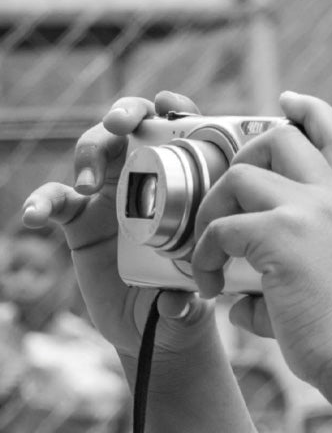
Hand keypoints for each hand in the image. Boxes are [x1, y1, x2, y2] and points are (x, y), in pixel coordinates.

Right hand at [21, 93, 213, 367]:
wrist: (153, 327)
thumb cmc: (188, 297)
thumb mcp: (197, 297)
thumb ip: (188, 299)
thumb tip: (175, 303)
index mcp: (186, 182)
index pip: (183, 134)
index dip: (176, 110)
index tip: (168, 105)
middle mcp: (148, 179)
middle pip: (132, 127)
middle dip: (123, 114)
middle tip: (118, 126)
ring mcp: (109, 195)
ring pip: (92, 152)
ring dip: (86, 156)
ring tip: (84, 186)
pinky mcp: (78, 219)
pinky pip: (55, 199)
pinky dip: (41, 203)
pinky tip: (33, 216)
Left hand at [191, 92, 331, 387]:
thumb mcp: (324, 283)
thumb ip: (280, 274)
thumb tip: (235, 296)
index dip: (311, 109)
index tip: (289, 99)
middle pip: (281, 136)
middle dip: (239, 154)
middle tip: (223, 196)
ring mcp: (309, 212)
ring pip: (241, 173)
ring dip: (211, 209)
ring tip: (204, 252)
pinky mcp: (282, 235)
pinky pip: (221, 226)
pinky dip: (202, 254)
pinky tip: (208, 285)